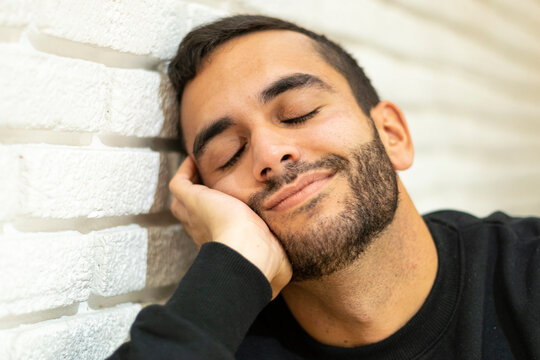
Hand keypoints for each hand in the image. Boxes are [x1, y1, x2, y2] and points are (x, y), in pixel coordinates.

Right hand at [169, 156, 291, 298]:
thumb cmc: (264, 264)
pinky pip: (179, 183)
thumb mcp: (276, 268)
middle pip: (194, 217)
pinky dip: (185, 171)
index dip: (222, 222)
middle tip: (215, 185)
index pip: (217, 234)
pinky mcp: (191, 199)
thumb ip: (280, 269)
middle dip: (203, 203)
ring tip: (203, 170)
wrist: (249, 253)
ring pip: (182, 201)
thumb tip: (286, 279)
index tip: (234, 209)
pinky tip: (197, 160)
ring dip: (191, 186)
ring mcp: (194, 216)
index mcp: (222, 247)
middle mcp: (203, 233)